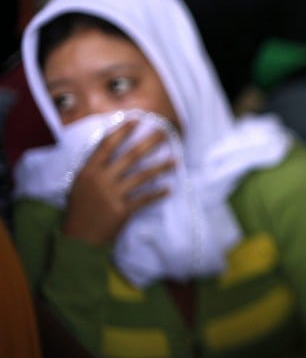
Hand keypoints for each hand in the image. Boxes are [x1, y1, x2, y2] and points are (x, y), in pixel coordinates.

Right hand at [62, 120, 173, 246]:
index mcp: (88, 170)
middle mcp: (101, 179)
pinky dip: (157, 193)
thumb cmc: (80, 209)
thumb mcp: (80, 184)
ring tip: (175, 160)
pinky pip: (144, 199)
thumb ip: (94, 167)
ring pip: (142, 176)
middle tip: (165, 133)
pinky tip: (169, 188)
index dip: (122, 131)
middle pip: (130, 156)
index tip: (137, 119)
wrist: (78, 238)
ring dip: (160, 167)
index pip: (107, 145)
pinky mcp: (122, 211)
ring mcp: (112, 195)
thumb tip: (110, 147)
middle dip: (149, 143)